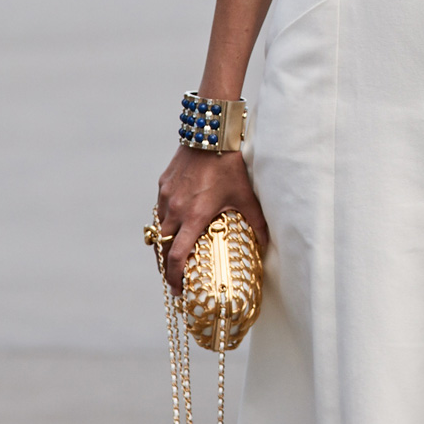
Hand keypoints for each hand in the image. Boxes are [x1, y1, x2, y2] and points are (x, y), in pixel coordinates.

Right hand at [154, 144, 267, 294]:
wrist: (210, 133)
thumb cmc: (230, 166)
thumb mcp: (247, 196)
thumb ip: (257, 223)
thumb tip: (265, 244)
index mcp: (194, 216)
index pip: (176, 256)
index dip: (174, 277)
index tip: (179, 290)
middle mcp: (175, 209)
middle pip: (163, 247)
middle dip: (167, 267)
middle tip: (176, 280)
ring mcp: (166, 196)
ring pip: (158, 228)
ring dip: (164, 243)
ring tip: (174, 254)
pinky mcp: (163, 184)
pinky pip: (160, 210)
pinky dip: (165, 221)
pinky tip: (175, 225)